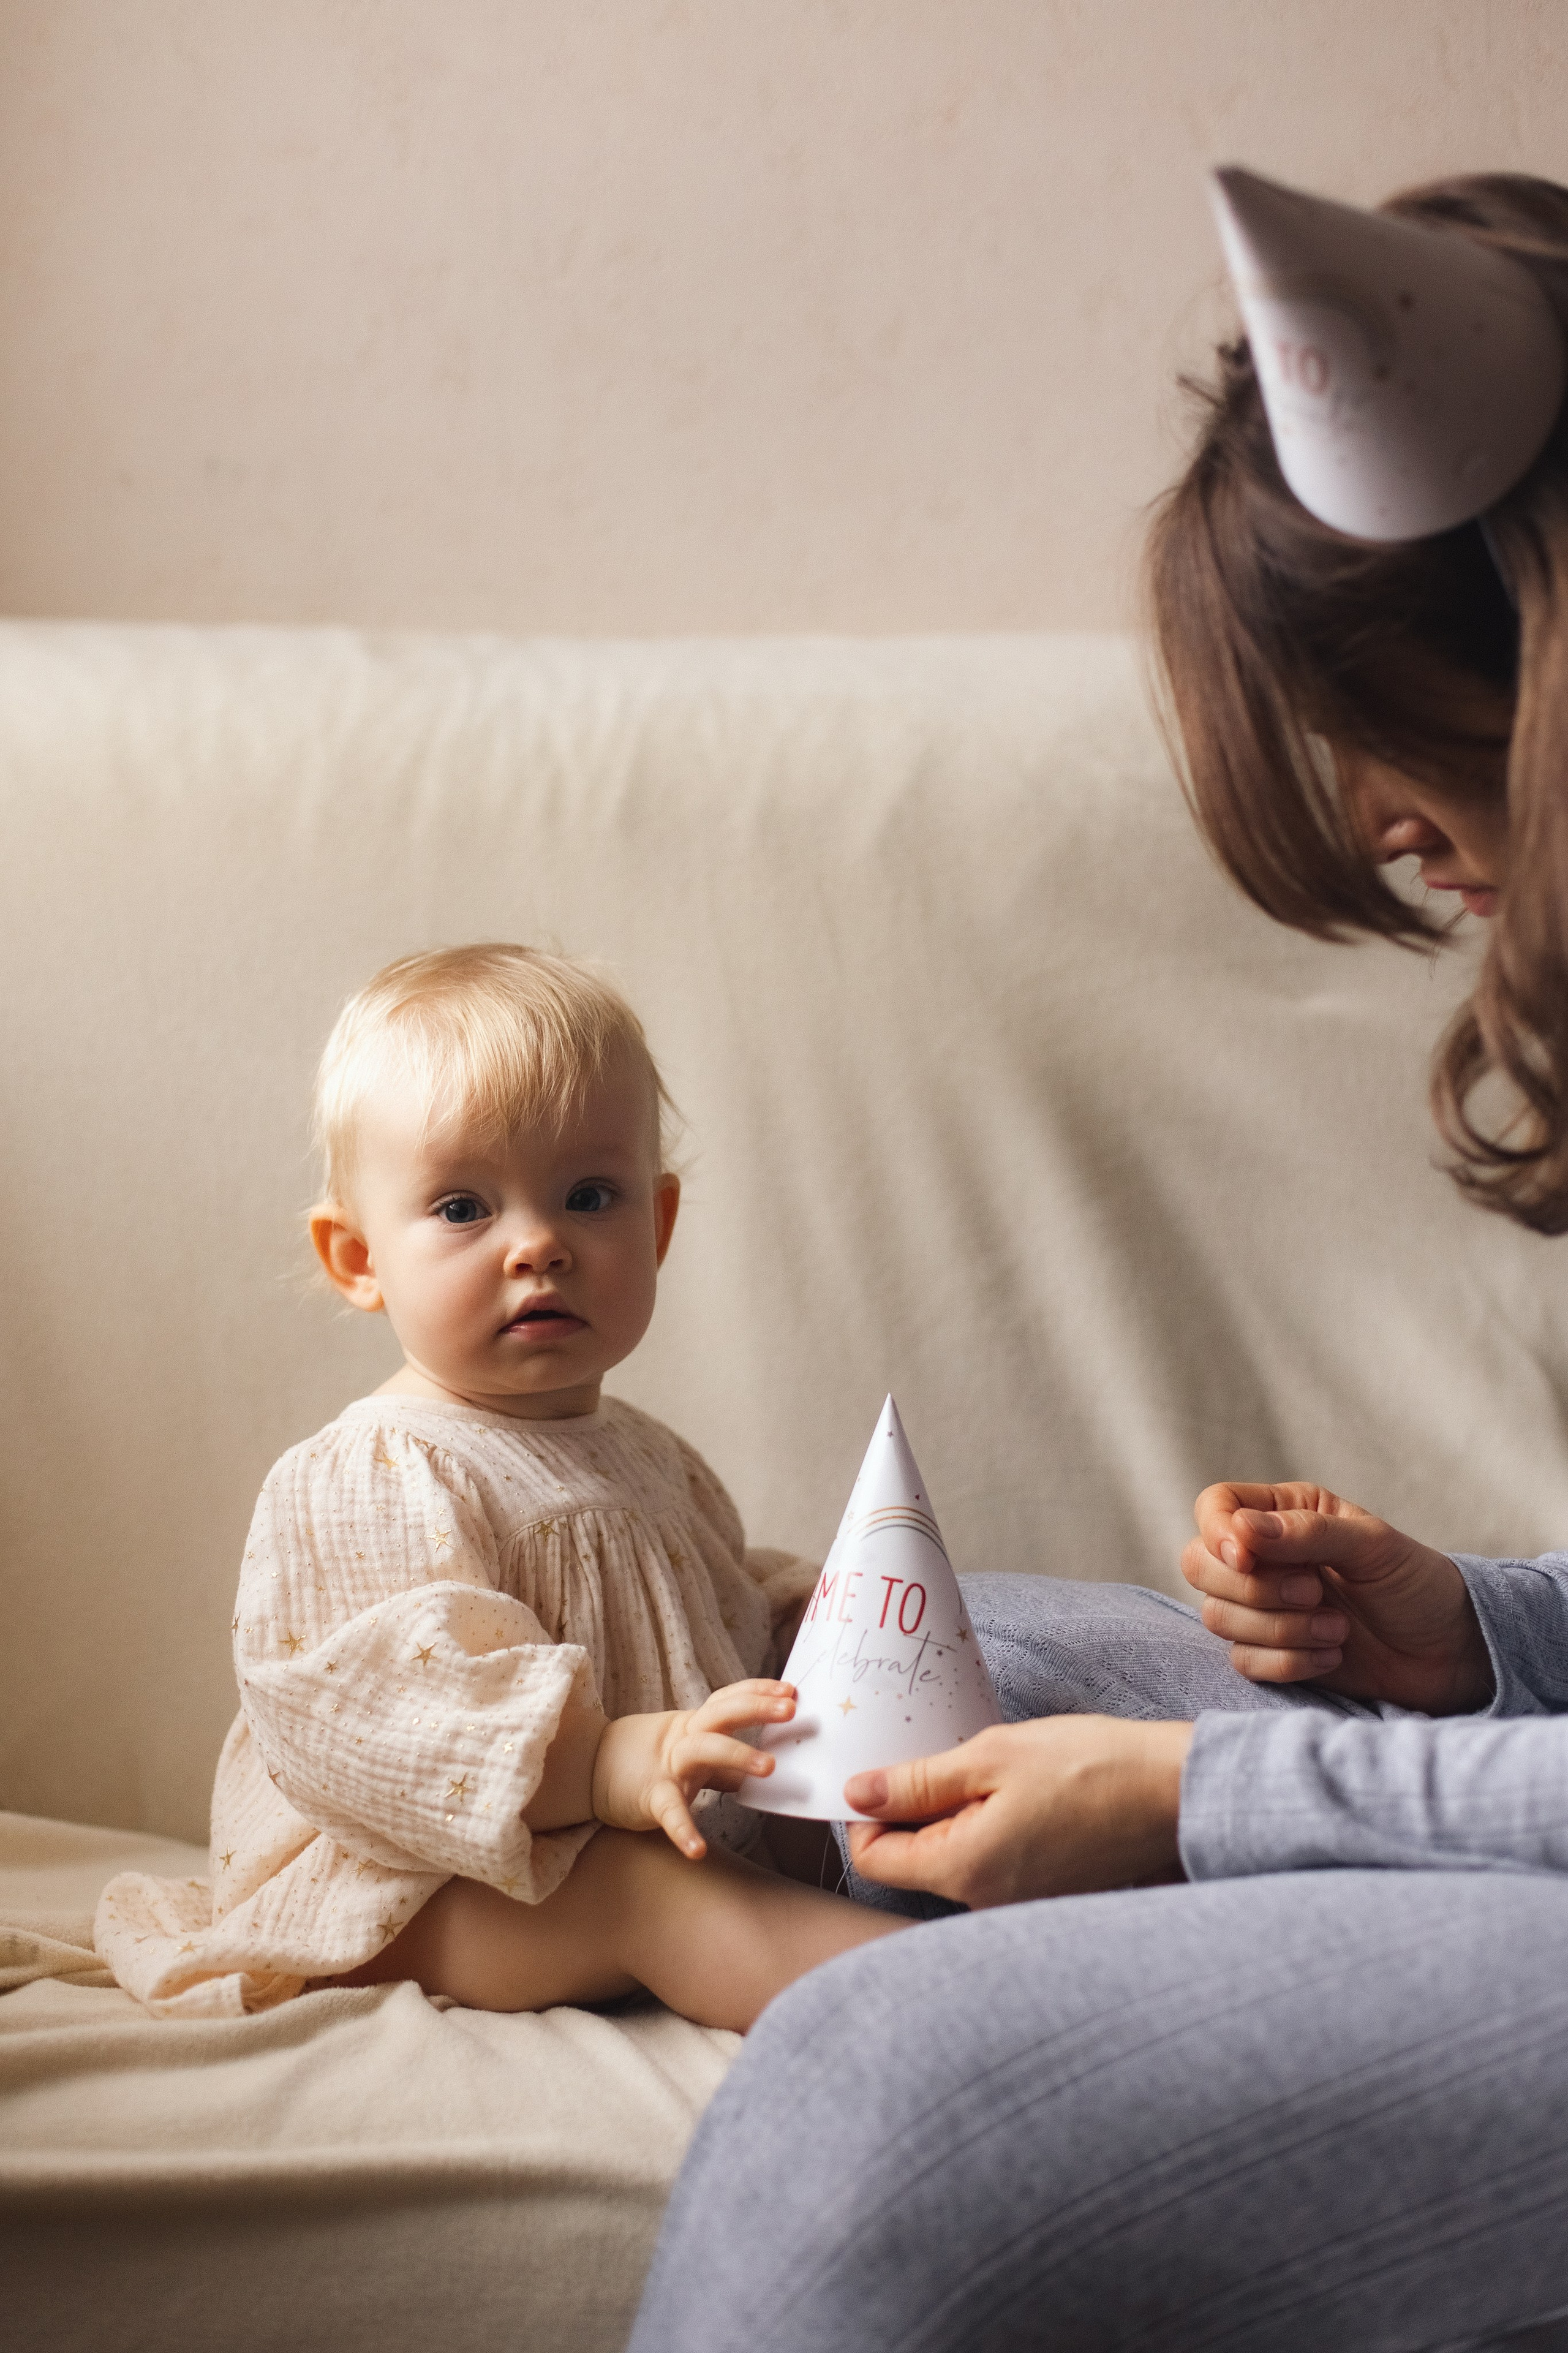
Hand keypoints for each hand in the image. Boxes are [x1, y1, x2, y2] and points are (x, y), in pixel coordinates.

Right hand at [590, 1680, 794, 1859]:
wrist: (589, 1772)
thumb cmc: (647, 1764)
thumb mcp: (688, 1755)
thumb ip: (723, 1765)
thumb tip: (760, 1771)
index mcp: (693, 1725)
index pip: (728, 1700)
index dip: (758, 1691)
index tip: (791, 1689)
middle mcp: (682, 1739)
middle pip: (721, 1714)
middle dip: (756, 1708)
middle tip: (791, 1709)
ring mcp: (666, 1766)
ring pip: (703, 1750)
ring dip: (737, 1755)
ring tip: (770, 1768)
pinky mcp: (650, 1798)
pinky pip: (669, 1812)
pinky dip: (684, 1830)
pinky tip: (699, 1850)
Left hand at [843, 1717, 1191, 1908]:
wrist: (1176, 1794)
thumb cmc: (1090, 1767)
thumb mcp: (992, 1756)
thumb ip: (918, 1781)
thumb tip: (858, 1795)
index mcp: (964, 1871)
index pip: (874, 1858)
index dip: (869, 1812)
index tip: (894, 1771)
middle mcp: (985, 1904)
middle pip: (913, 1862)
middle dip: (918, 1810)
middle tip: (957, 1762)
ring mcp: (1018, 1907)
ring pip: (955, 1861)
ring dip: (960, 1817)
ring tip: (1001, 1776)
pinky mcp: (1045, 1897)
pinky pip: (993, 1867)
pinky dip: (993, 1831)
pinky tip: (1027, 1797)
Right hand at [1182, 1483, 1492, 1712]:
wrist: (1450, 1653)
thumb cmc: (1417, 1585)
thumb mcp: (1373, 1546)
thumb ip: (1306, 1534)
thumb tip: (1240, 1529)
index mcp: (1285, 1514)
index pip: (1215, 1508)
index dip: (1218, 1532)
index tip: (1248, 1558)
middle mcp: (1265, 1558)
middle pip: (1201, 1565)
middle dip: (1253, 1590)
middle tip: (1314, 1593)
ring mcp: (1264, 1608)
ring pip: (1217, 1617)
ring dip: (1279, 1630)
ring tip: (1337, 1629)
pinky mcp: (1271, 1654)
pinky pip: (1243, 1661)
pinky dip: (1287, 1662)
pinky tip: (1333, 1656)